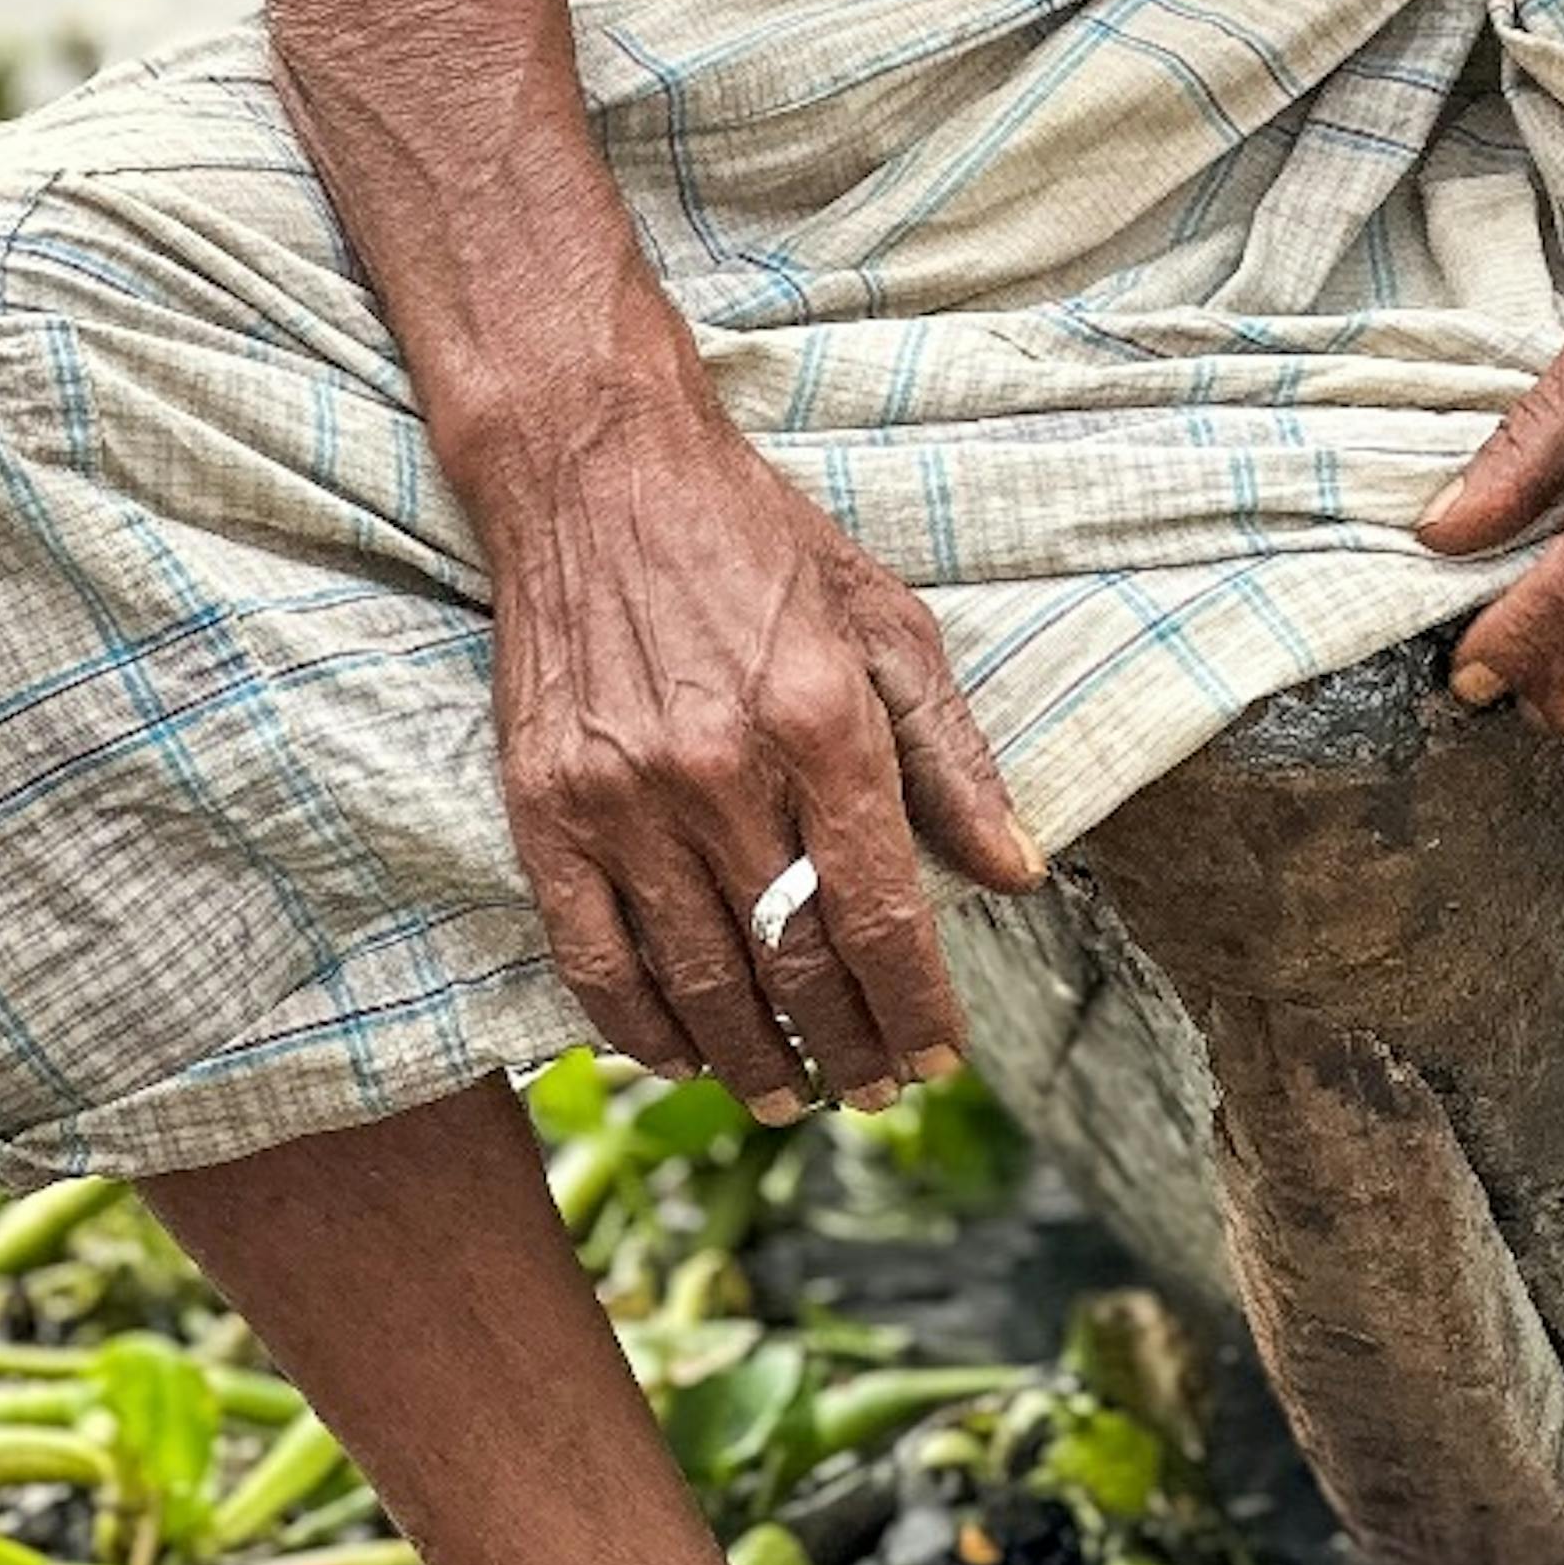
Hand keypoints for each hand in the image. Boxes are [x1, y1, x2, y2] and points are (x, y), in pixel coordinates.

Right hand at [468, 349, 1040, 1116]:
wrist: (597, 472)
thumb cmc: (755, 540)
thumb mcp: (884, 618)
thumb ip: (954, 754)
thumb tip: (1018, 870)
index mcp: (821, 722)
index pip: (881, 916)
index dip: (917, 1008)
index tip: (939, 1058)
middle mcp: (723, 771)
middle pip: (797, 966)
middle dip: (848, 1049)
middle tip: (872, 1089)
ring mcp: (625, 798)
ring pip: (702, 982)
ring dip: (754, 1060)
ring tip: (791, 1093)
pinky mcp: (545, 810)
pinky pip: (595, 962)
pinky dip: (643, 1030)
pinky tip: (685, 1055)